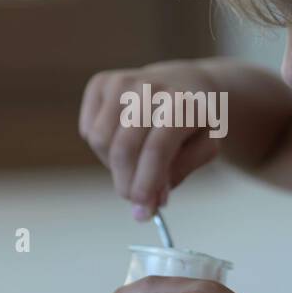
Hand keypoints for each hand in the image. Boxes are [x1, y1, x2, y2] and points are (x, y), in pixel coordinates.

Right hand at [78, 61, 222, 219]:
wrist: (183, 85)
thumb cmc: (192, 123)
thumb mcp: (203, 149)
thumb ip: (178, 175)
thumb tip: (149, 203)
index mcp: (182, 105)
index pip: (156, 150)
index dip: (145, 184)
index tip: (142, 210)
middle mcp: (150, 87)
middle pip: (123, 149)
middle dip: (125, 182)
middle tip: (133, 197)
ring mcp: (122, 81)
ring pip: (99, 140)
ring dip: (112, 163)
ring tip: (134, 160)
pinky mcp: (101, 82)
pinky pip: (88, 129)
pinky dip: (101, 145)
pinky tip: (122, 138)